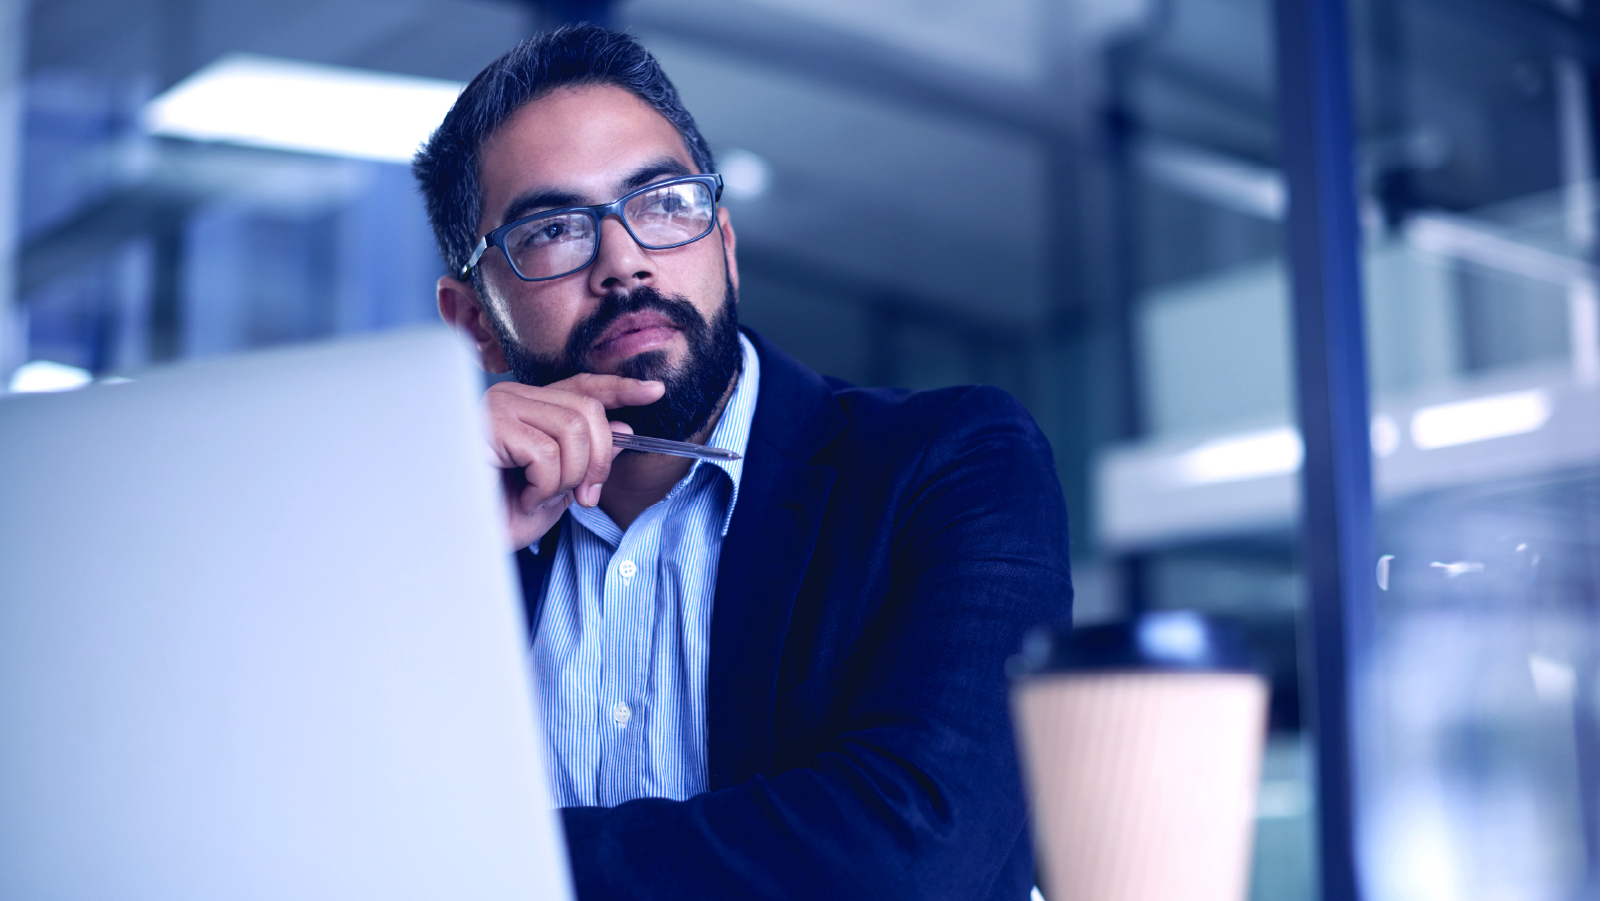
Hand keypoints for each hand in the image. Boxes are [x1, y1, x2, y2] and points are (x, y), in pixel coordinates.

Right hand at [483, 373, 664, 549]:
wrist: (463, 540)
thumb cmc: (500, 514)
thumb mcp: (560, 487)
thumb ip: (589, 457)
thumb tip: (625, 431)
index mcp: (529, 406)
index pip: (582, 387)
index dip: (620, 388)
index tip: (655, 391)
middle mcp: (513, 397)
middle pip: (587, 410)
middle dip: (598, 460)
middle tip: (584, 497)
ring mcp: (499, 407)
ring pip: (572, 431)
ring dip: (568, 477)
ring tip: (540, 498)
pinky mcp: (489, 426)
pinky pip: (546, 453)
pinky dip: (544, 486)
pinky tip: (522, 498)